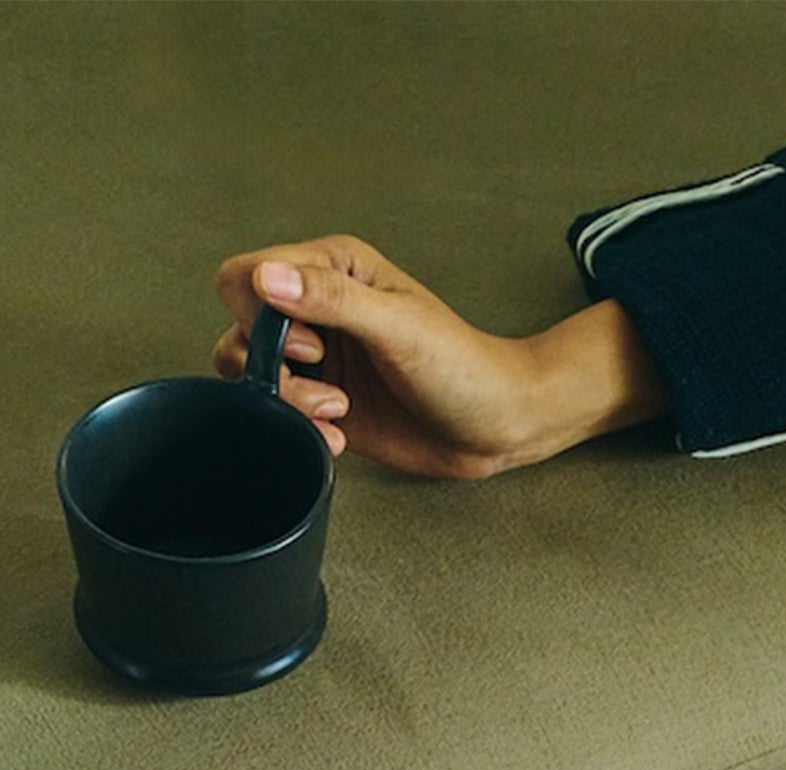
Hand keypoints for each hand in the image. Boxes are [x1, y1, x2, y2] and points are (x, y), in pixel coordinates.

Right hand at [213, 238, 664, 477]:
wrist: (496, 425)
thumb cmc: (462, 366)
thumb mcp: (399, 326)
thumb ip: (331, 298)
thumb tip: (265, 278)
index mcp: (331, 267)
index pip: (247, 274)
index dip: (262, 314)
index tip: (314, 345)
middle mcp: (315, 307)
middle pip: (240, 326)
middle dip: (272, 365)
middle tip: (327, 386)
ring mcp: (317, 357)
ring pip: (250, 372)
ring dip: (284, 402)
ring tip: (335, 416)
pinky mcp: (323, 401)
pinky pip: (278, 411)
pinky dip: (296, 428)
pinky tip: (336, 438)